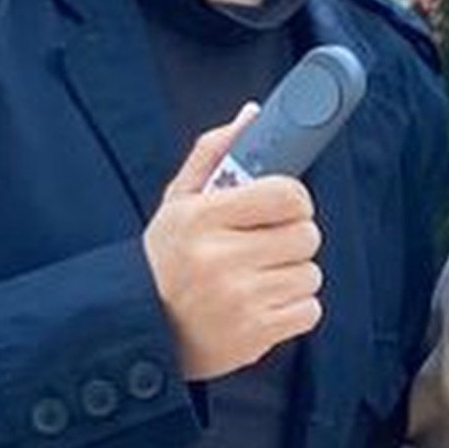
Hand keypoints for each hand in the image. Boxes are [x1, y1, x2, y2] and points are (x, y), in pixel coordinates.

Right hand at [144, 111, 323, 382]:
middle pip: (307, 235)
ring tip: (257, 278)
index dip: (294, 200)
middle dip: (291, 239)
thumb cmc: (167, 259)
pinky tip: (262, 305)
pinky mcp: (255, 333)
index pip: (287, 194)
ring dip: (292, 275)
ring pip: (310, 273)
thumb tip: (253, 114)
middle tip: (264, 246)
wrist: (138, 329)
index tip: (282, 208)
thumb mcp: (178, 202)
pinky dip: (294, 309)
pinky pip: (310, 309)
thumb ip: (214, 153)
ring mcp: (240, 299)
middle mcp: (221, 258)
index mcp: (202, 218)